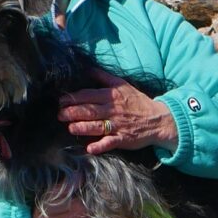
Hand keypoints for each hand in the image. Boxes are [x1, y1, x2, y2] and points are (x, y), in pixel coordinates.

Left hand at [58, 73, 178, 154]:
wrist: (158, 119)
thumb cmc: (137, 102)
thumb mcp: (122, 84)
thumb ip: (104, 77)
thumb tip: (87, 68)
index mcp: (111, 96)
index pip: (89, 95)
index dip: (73, 98)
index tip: (60, 100)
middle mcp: (113, 110)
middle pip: (90, 110)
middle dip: (73, 112)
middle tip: (59, 115)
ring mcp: (118, 125)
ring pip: (98, 126)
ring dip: (83, 127)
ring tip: (71, 128)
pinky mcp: (124, 138)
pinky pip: (111, 142)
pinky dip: (100, 146)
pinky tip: (90, 148)